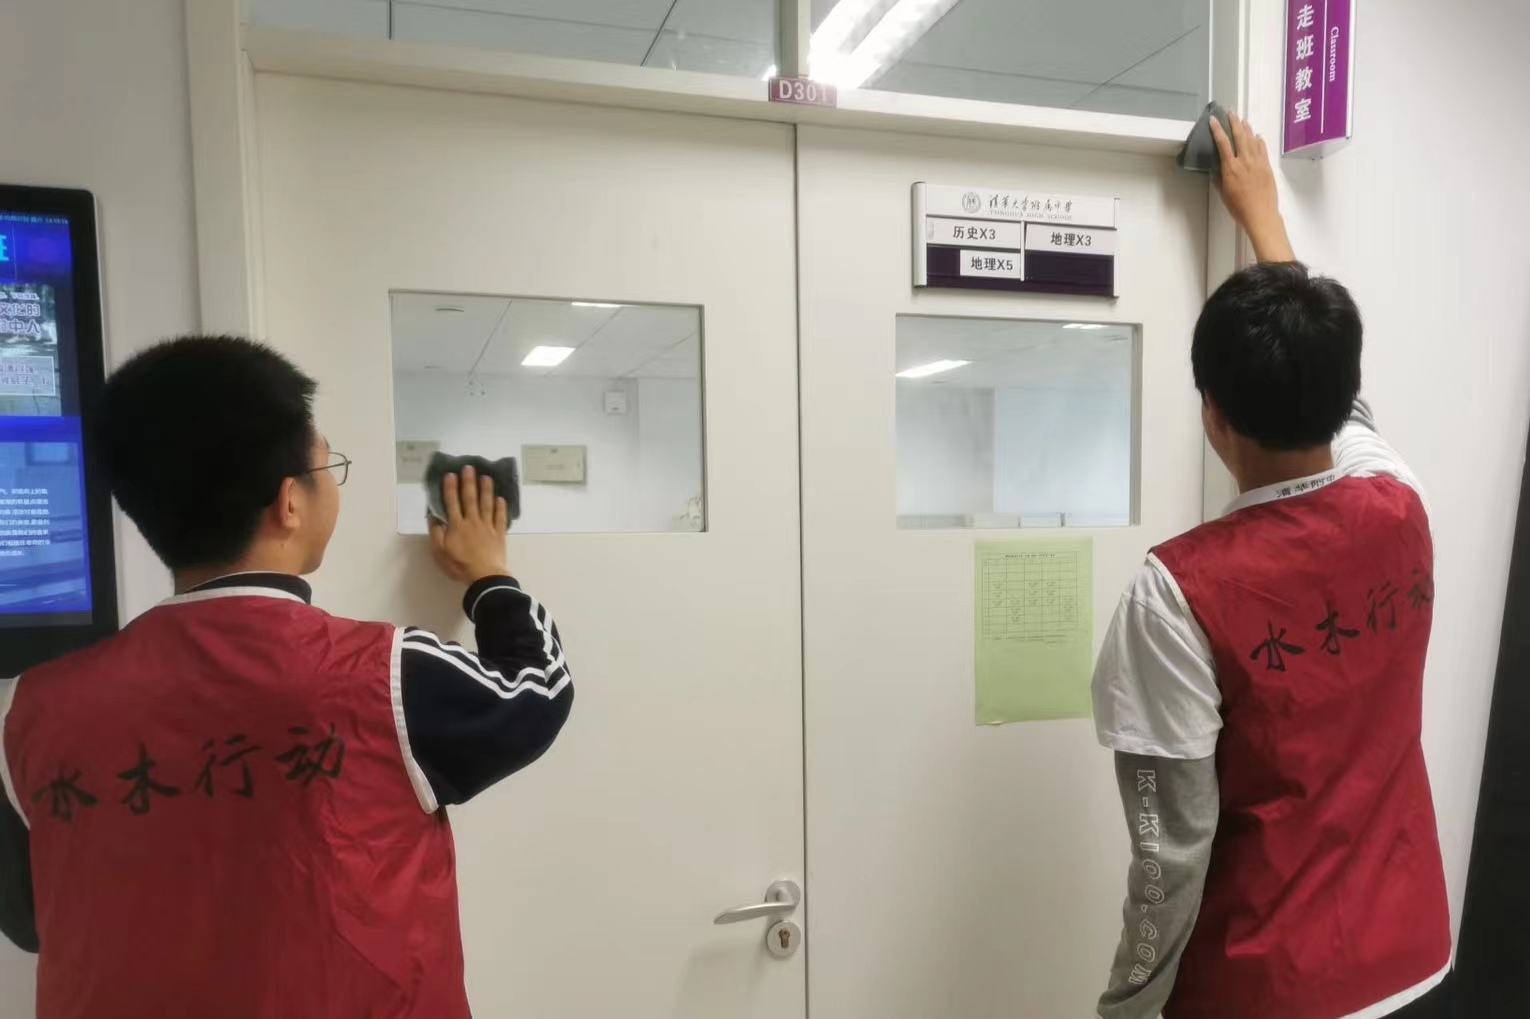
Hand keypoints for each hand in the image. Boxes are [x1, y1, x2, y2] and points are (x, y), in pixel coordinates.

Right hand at [428, 467, 510, 584]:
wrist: (485, 576)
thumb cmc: (460, 565)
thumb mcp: (440, 552)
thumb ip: (436, 534)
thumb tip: (433, 517)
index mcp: (457, 526)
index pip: (452, 503)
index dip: (451, 488)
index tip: (451, 474)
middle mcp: (472, 522)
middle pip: (470, 498)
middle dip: (469, 482)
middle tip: (470, 467)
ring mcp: (488, 526)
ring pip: (487, 504)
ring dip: (486, 490)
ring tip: (487, 477)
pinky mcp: (499, 534)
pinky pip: (500, 518)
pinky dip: (501, 507)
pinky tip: (501, 498)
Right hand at [1210, 112, 1295, 262]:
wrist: (1261, 214)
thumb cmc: (1239, 208)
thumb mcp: (1224, 193)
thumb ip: (1219, 177)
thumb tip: (1216, 167)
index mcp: (1231, 168)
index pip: (1223, 143)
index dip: (1217, 129)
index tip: (1213, 120)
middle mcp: (1245, 161)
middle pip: (1239, 136)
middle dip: (1234, 122)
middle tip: (1230, 112)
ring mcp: (1258, 162)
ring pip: (1252, 139)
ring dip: (1246, 128)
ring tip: (1242, 120)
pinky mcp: (1267, 166)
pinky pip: (1262, 148)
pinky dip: (1258, 140)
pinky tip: (1256, 136)